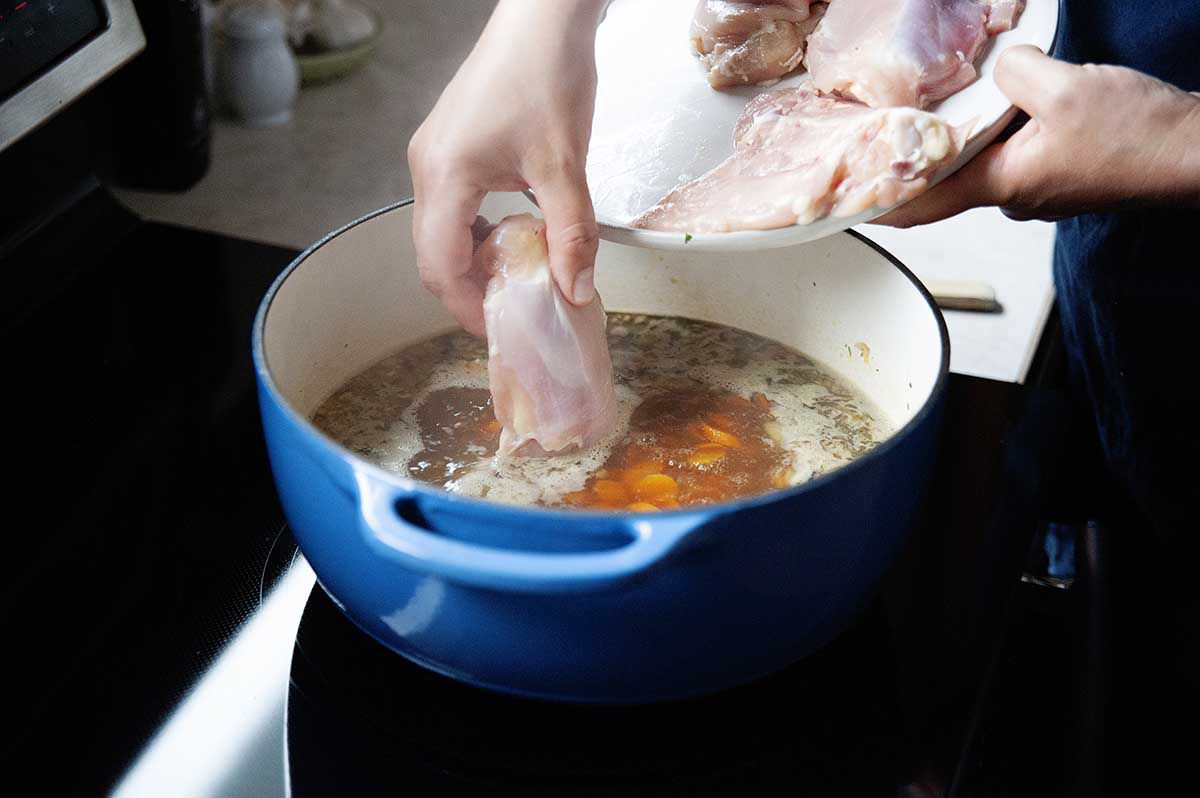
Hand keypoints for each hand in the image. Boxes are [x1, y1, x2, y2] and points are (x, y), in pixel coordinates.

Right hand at [407, 0, 606, 334]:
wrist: (541, 18)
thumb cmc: (547, 78)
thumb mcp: (564, 165)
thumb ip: (571, 234)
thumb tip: (575, 292)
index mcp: (444, 176)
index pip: (438, 266)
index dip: (466, 306)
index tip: (501, 330)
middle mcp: (426, 168)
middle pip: (432, 254)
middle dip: (469, 290)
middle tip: (514, 312)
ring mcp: (432, 155)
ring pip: (440, 232)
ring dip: (474, 261)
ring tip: (519, 277)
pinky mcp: (448, 146)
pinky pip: (451, 207)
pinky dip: (477, 231)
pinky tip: (513, 234)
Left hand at [875, 46, 1199, 227]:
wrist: (1193, 154)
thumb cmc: (1135, 135)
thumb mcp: (1063, 88)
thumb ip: (1015, 73)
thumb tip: (1002, 65)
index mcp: (1001, 185)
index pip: (925, 204)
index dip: (884, 205)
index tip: (851, 205)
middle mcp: (1014, 196)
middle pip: (951, 179)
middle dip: (924, 158)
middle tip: (893, 136)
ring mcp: (1039, 189)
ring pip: (986, 162)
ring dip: (967, 141)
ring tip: (946, 112)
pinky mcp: (1063, 175)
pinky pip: (1017, 154)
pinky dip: (1002, 134)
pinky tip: (1005, 107)